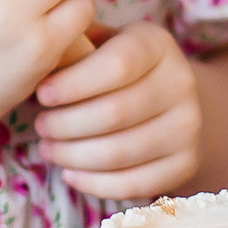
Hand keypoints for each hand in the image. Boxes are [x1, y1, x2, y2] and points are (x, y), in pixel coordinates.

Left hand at [34, 20, 201, 197]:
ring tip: (48, 148)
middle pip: (114, 113)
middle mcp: (181, 83)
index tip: (42, 94)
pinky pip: (132, 183)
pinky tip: (69, 173)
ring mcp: (188, 126)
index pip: (117, 64)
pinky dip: (93, 183)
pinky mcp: (185, 163)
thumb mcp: (102, 44)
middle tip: (40, 126)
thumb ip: (75, 47)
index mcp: (158, 45)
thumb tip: (39, 61)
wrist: (171, 101)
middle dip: (65, 124)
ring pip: (119, 152)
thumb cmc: (117, 69)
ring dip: (72, 155)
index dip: (74, 83)